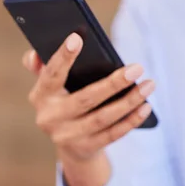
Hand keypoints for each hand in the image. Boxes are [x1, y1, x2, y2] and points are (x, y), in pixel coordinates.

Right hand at [23, 33, 154, 161]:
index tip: (77, 37)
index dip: (63, 57)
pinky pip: (114, 134)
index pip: (51, 75)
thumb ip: (43, 68)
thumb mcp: (52, 87)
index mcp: (41, 96)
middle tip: (137, 68)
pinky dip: (132, 120)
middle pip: (86, 98)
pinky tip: (146, 106)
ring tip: (149, 84)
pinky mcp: (87, 148)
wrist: (72, 146)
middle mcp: (51, 118)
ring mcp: (68, 136)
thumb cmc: (66, 103)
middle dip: (114, 83)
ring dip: (130, 101)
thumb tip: (35, 53)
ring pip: (104, 117)